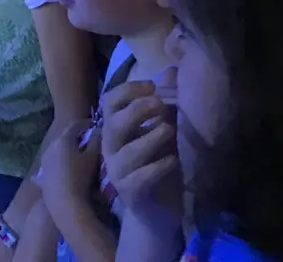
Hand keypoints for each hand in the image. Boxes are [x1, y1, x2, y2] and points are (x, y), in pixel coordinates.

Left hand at [37, 119, 100, 215]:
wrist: (63, 201)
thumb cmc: (81, 176)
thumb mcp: (94, 158)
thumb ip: (96, 142)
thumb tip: (98, 132)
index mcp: (63, 140)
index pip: (75, 125)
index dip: (86, 124)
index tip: (95, 125)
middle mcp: (50, 146)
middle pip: (64, 137)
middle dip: (76, 137)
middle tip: (89, 141)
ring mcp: (44, 161)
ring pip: (57, 150)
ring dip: (67, 150)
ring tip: (79, 156)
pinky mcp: (42, 174)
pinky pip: (53, 164)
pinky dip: (60, 163)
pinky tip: (66, 169)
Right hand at [100, 81, 181, 221]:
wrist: (159, 211)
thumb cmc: (159, 165)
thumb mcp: (164, 131)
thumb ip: (165, 105)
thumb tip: (172, 71)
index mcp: (117, 130)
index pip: (109, 102)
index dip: (127, 91)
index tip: (152, 86)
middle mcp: (112, 149)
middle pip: (113, 124)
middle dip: (135, 110)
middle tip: (160, 103)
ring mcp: (118, 172)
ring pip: (126, 152)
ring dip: (148, 137)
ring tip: (169, 129)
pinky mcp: (131, 192)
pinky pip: (139, 178)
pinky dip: (157, 167)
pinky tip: (173, 160)